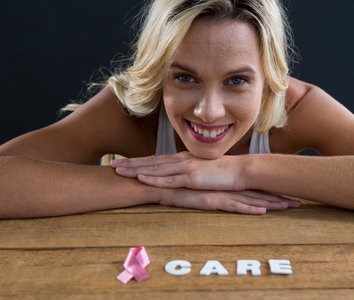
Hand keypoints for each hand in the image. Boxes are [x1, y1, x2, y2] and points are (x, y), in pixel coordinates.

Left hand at [111, 152, 246, 190]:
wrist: (241, 171)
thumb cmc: (224, 173)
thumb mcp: (203, 172)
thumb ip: (189, 173)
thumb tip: (180, 179)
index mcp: (183, 159)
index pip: (156, 159)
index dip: (138, 161)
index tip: (123, 162)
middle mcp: (181, 160)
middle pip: (151, 162)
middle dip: (130, 163)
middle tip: (111, 165)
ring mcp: (186, 168)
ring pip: (156, 169)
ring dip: (136, 170)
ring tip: (119, 171)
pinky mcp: (193, 178)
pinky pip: (170, 180)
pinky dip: (154, 179)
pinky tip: (140, 179)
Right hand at [158, 188, 299, 214]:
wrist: (160, 182)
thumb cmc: (180, 185)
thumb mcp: (201, 187)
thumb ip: (213, 188)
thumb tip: (225, 192)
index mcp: (227, 183)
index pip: (253, 187)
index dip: (271, 191)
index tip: (287, 194)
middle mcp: (227, 186)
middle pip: (258, 193)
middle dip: (279, 198)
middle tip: (298, 202)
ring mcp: (220, 192)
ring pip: (251, 199)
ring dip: (271, 203)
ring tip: (289, 207)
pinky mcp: (211, 200)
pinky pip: (233, 206)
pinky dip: (249, 209)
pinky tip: (262, 212)